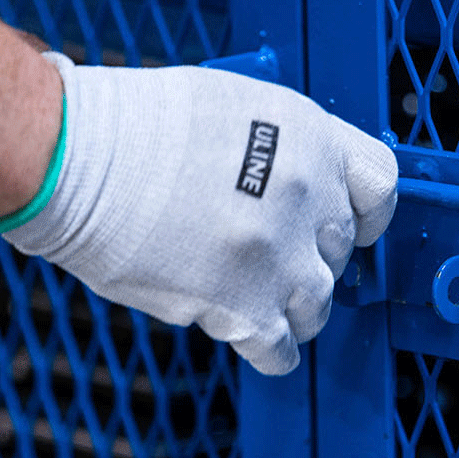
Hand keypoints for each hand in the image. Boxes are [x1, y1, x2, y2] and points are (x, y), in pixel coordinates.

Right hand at [1, 52, 397, 374]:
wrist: (78, 159)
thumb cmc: (134, 125)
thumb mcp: (231, 105)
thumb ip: (279, 148)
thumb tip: (295, 186)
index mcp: (310, 138)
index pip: (380, 187)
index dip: (363, 214)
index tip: (343, 227)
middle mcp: (307, 196)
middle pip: (340, 251)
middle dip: (308, 257)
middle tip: (267, 257)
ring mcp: (279, 255)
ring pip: (316, 305)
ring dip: (289, 306)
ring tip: (252, 296)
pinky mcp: (243, 306)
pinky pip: (281, 350)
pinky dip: (269, 352)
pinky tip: (247, 337)